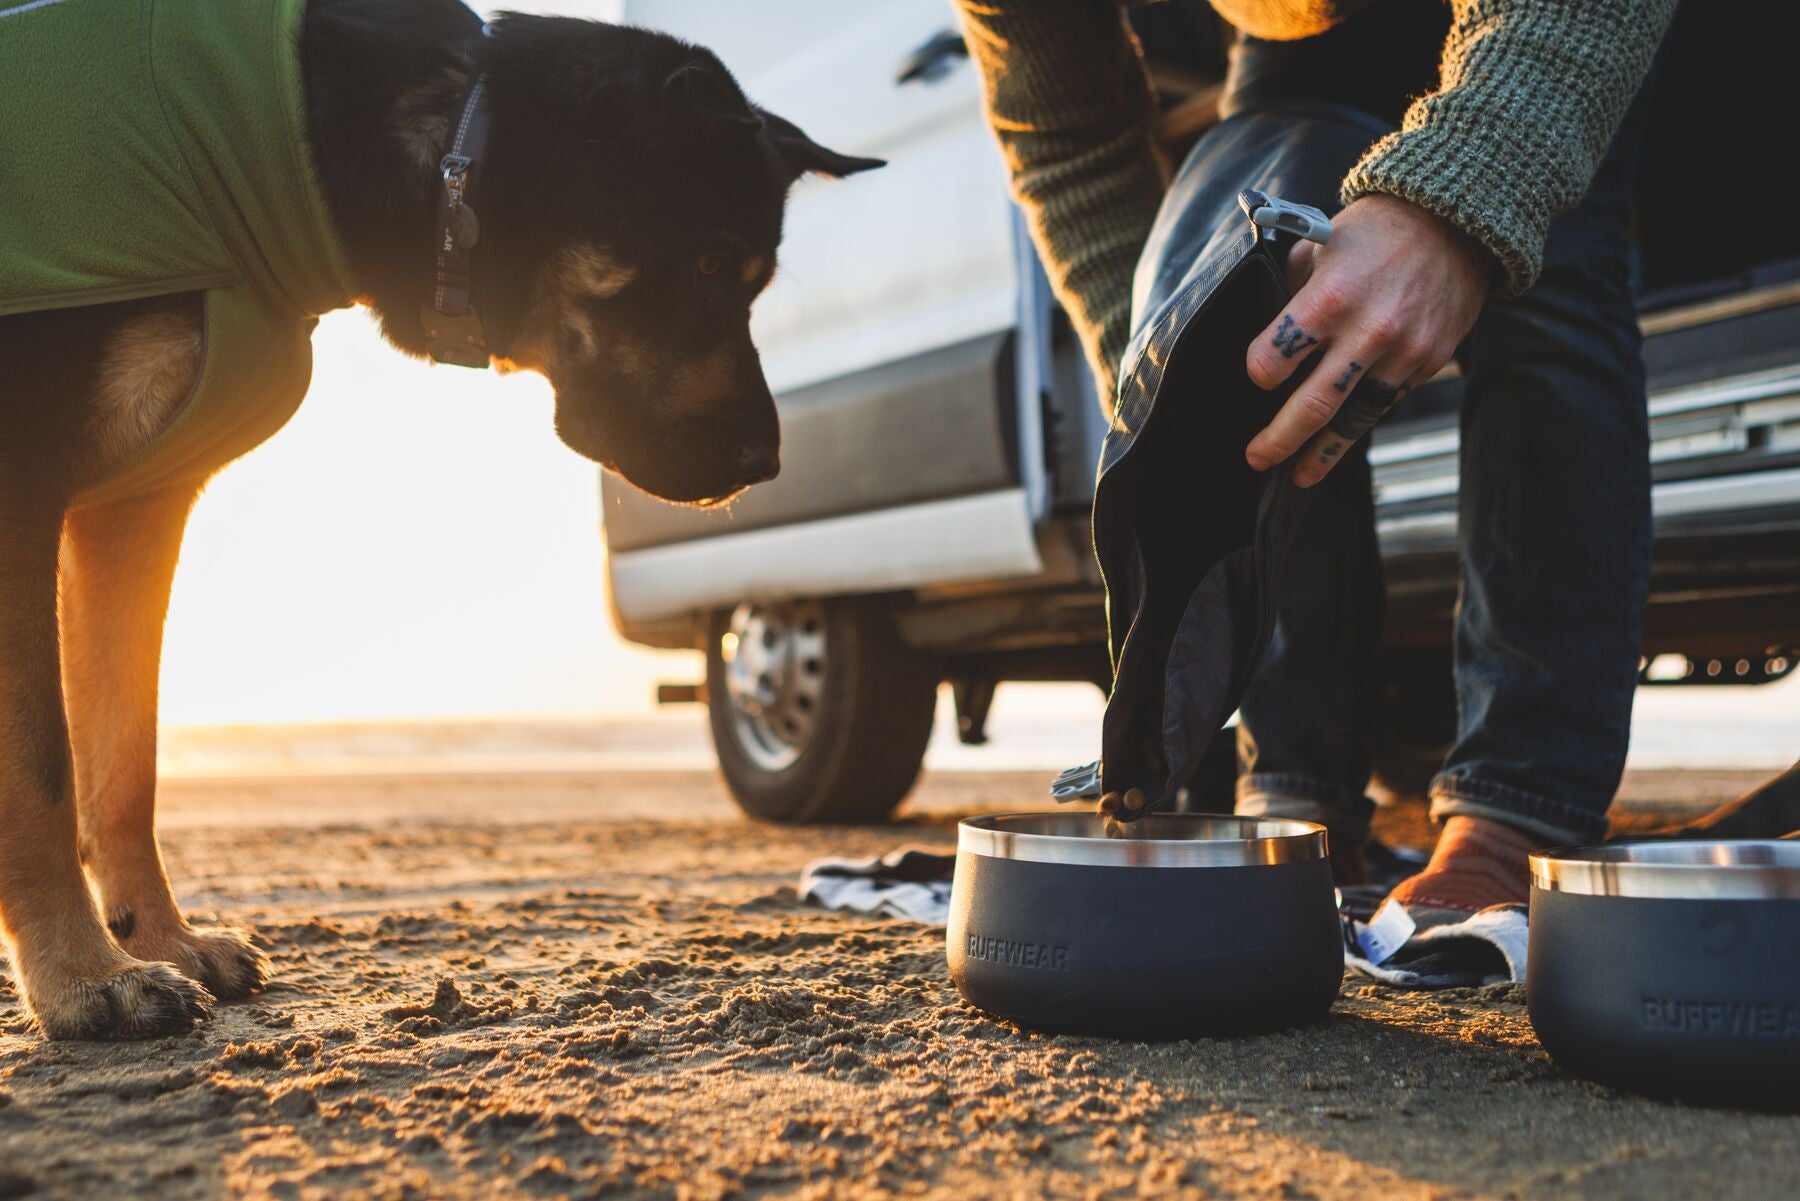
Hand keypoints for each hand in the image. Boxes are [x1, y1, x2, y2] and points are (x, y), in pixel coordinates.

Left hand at [1244, 194, 1493, 486]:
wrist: (1456, 219)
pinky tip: (1341, 431)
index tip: (1257, 379)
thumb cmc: (1377, 230)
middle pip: (1313, 406)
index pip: (1275, 360)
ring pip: (1355, 418)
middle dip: (1279, 441)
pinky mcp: (1429, 361)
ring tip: (1300, 474)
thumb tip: (1268, 330)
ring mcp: (1403, 351)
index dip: (1259, 373)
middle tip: (1257, 458)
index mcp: (1329, 298)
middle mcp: (1368, 331)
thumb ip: (1292, 291)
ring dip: (1323, 452)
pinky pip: (1387, 400)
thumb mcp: (1320, 245)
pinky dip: (1362, 416)